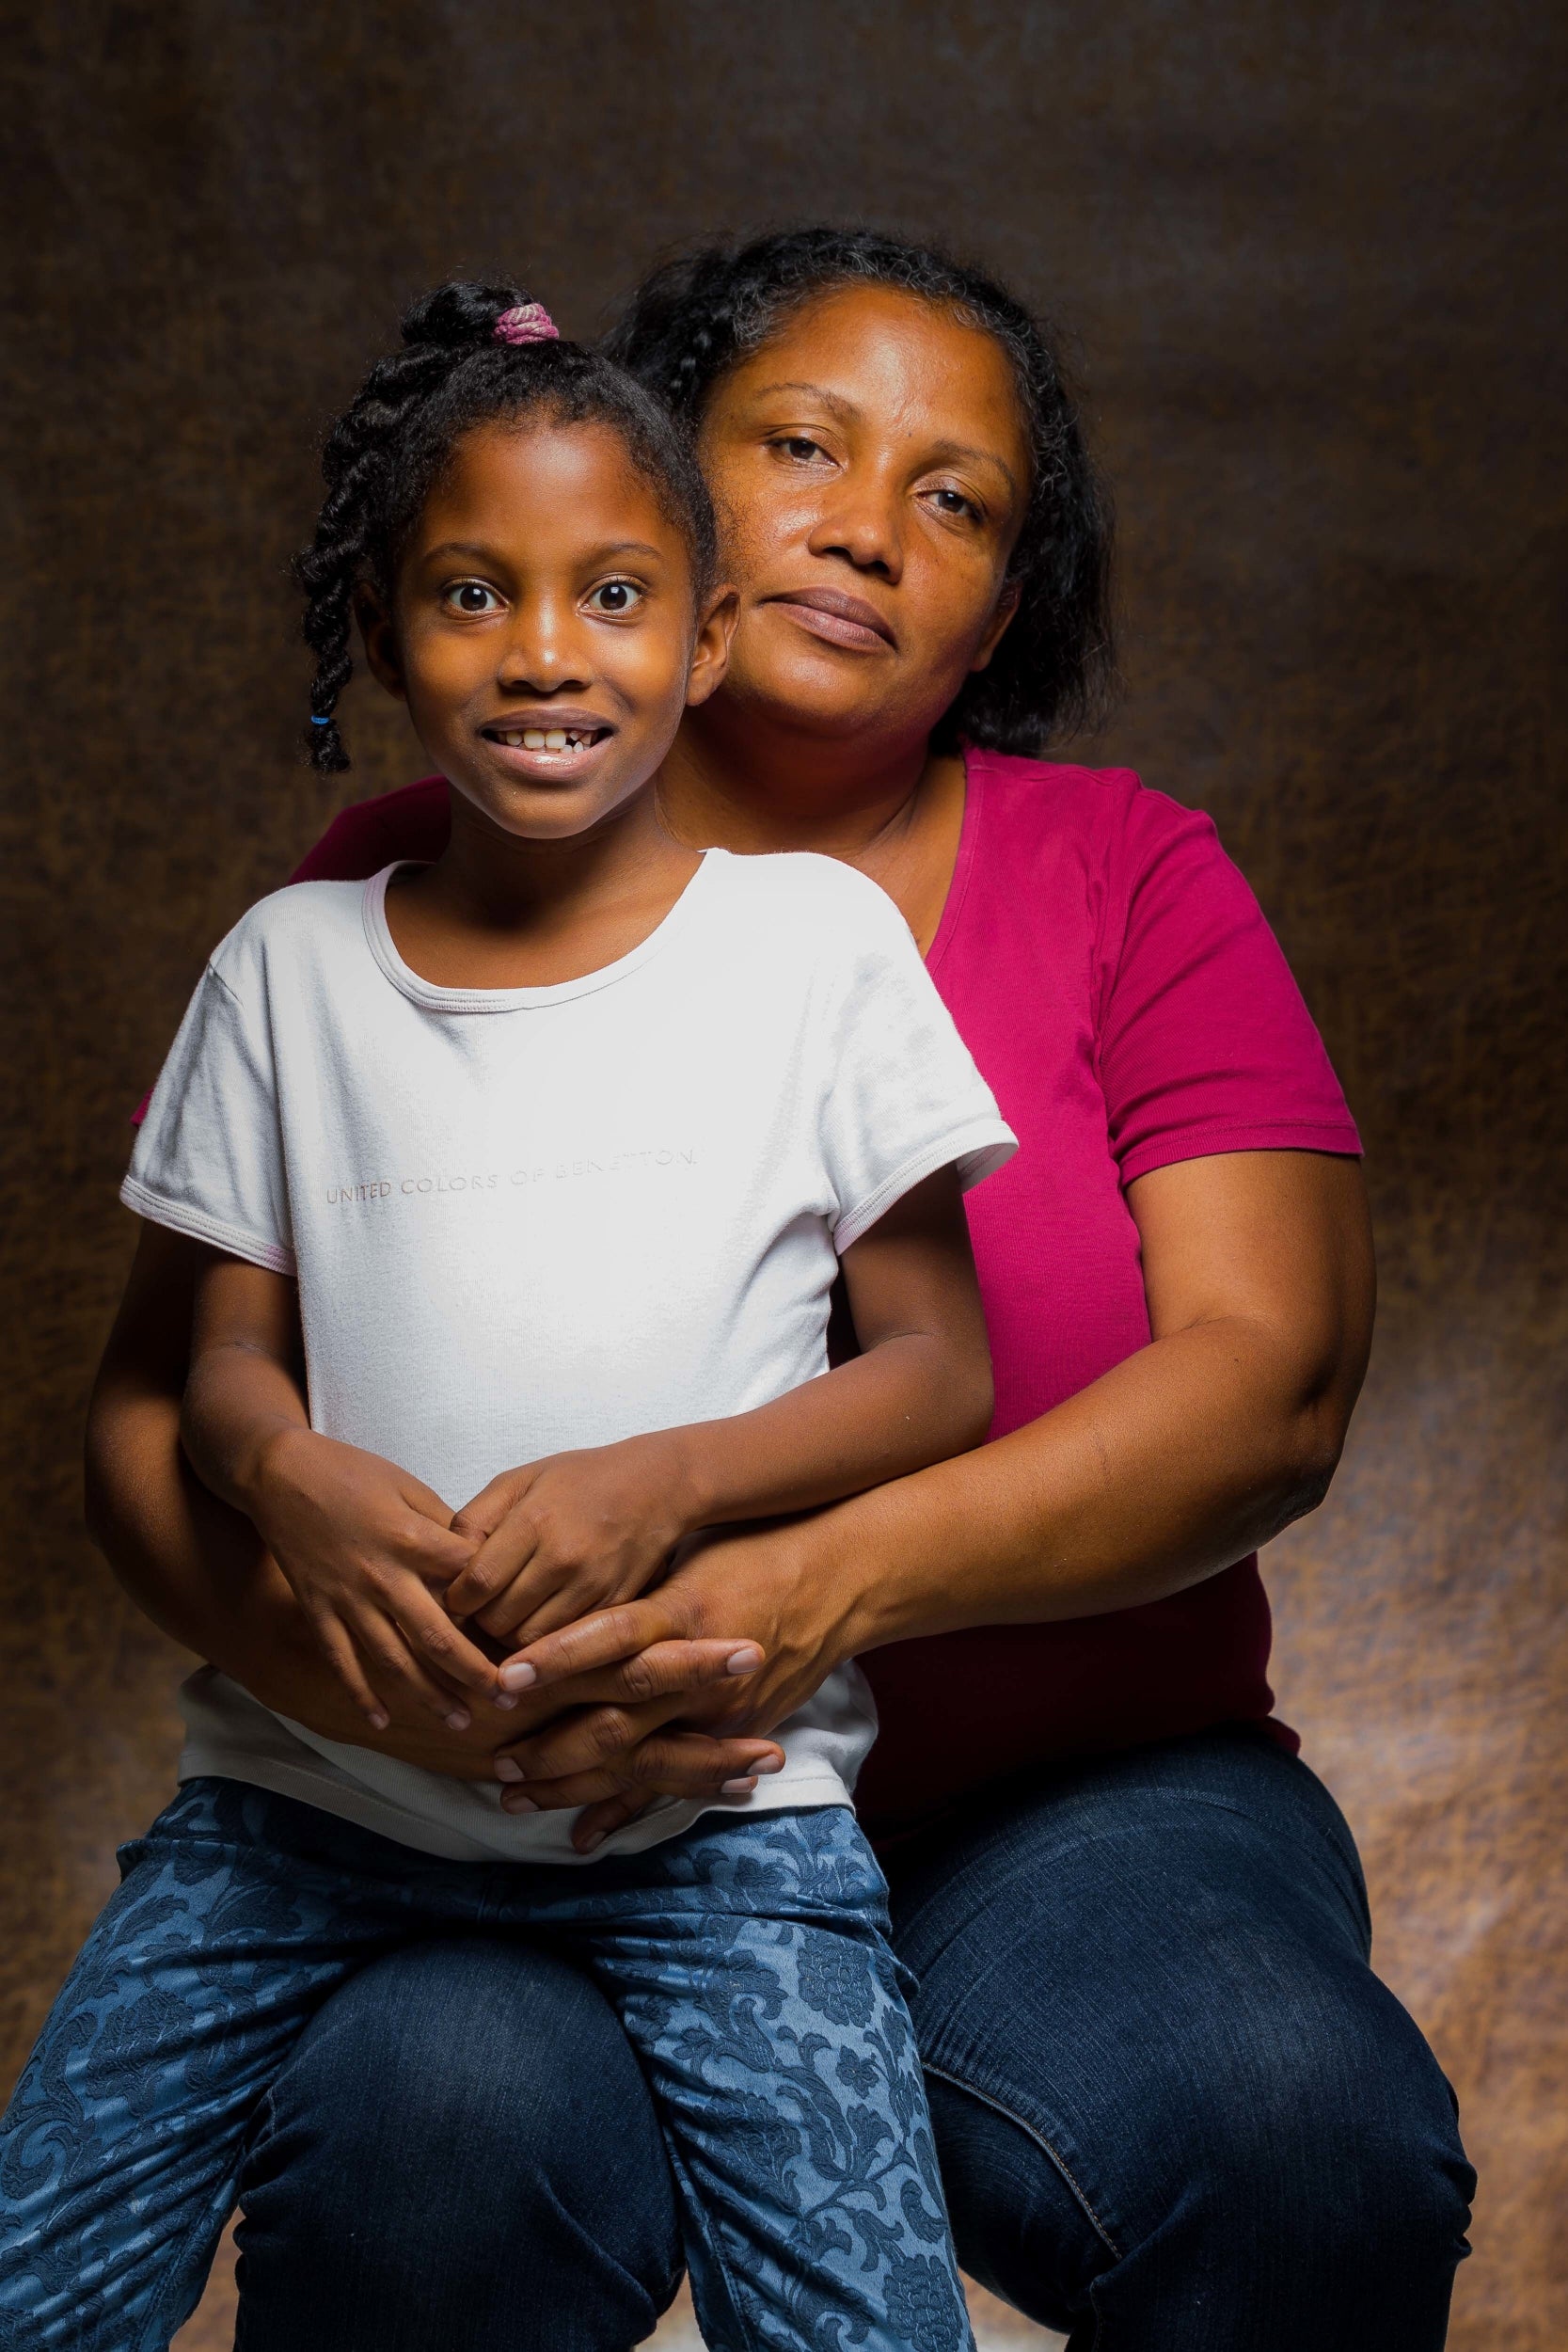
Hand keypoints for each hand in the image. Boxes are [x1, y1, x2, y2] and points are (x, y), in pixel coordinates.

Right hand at [247, 1426, 499, 1730]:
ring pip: (393, 1660)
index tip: (522, 1630)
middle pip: (436, 1637)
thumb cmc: (351, 1472)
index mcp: (412, 1540)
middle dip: (474, 1673)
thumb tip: (478, 1560)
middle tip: (506, 1697)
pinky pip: (341, 1661)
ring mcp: (347, 1599)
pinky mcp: (318, 1610)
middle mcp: (382, 1577)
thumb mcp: (409, 1485)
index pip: (467, 1584)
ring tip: (460, 1721)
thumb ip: (444, 1527)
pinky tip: (383, 1722)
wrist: (280, 1473)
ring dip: (428, 1696)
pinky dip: (361, 1694)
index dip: (497, 1607)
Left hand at [443, 1434, 698, 1646]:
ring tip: (508, 1615)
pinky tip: (539, 1620)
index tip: (455, 1595)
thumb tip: (441, 1566)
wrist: (657, 1484)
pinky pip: (564, 1642)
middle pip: (497, 1620)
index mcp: (533, 1521)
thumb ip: (475, 1518)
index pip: (474, 1584)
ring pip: (528, 1641)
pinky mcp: (614, 1606)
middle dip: (479, 1621)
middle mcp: (563, 1558)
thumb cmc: (581, 1479)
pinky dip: (545, 1641)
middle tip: (480, 1609)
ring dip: (510, 1637)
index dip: (455, 1599)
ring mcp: (592, 1586)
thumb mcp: (520, 1479)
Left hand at [488, 1507, 871, 1848]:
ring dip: (573, 1784)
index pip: (607, 1639)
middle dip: (550, 1746)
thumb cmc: (753, 1552)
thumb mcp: (685, 1556)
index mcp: (681, 1612)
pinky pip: (674, 1783)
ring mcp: (718, 1712)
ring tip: (516, 1799)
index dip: (555, 1660)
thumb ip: (628, 1593)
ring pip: (636, 1761)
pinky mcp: (735, 1733)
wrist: (838, 1580)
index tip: (502, 1678)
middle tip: (494, 1761)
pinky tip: (584, 1836)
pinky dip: (627, 1811)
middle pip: (614, 1717)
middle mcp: (698, 1670)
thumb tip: (552, 1601)